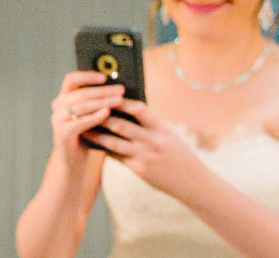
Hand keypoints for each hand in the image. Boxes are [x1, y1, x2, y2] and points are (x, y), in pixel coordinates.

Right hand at [50, 71, 123, 171]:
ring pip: (81, 105)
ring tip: (119, 100)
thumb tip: (118, 89)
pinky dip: (95, 116)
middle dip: (103, 90)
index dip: (87, 76)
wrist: (74, 161)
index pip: (71, 79)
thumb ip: (97, 102)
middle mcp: (58, 106)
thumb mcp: (90, 115)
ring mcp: (58, 120)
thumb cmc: (86, 136)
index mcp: (64, 98)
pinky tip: (107, 113)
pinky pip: (80, 121)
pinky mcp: (62, 133)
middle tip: (121, 90)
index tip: (105, 76)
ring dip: (102, 101)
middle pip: (80, 92)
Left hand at [82, 99, 202, 196]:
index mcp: (162, 128)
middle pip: (122, 125)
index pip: (140, 109)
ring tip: (84, 129)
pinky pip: (117, 157)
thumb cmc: (180, 155)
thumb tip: (127, 110)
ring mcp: (146, 156)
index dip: (122, 102)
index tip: (108, 96)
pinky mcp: (140, 170)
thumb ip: (151, 125)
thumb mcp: (169, 135)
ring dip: (97, 135)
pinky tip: (94, 145)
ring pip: (114, 142)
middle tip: (86, 110)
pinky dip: (105, 150)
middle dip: (102, 117)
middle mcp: (154, 141)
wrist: (194, 183)